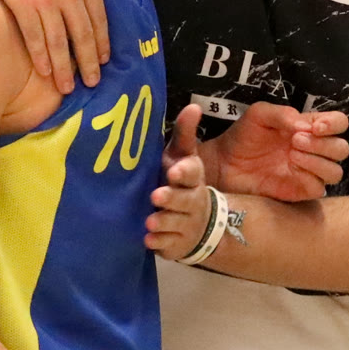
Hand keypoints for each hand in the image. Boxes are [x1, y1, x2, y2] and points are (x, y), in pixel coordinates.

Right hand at [0, 0, 107, 92]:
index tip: (104, 60)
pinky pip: (34, 36)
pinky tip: (44, 71)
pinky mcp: (20, 1)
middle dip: (88, 63)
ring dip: (65, 68)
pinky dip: (40, 56)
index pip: (99, 19)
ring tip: (68, 87)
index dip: (102, 43)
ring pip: (59, 41)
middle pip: (83, 35)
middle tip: (92, 83)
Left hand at [145, 121, 213, 259]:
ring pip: (176, 223)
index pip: (193, 173)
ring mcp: (187, 225)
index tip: (173, 172)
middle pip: (186, 200)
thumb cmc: (180, 182)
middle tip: (157, 196)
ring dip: (164, 221)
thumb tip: (193, 105)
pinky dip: (159, 242)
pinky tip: (149, 240)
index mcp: (193, 178)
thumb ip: (185, 133)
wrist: (199, 223)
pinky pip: (168, 244)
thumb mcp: (181, 157)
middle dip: (172, 198)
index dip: (184, 173)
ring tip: (150, 221)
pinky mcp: (177, 243)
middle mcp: (193, 201)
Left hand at [193, 102, 348, 201]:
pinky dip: (310, 178)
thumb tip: (306, 126)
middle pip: (341, 149)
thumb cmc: (243, 136)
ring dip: (318, 161)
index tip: (315, 127)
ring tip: (292, 155)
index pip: (339, 123)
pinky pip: (319, 188)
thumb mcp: (260, 114)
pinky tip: (290, 169)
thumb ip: (283, 114)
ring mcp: (309, 172)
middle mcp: (314, 150)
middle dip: (322, 144)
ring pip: (335, 171)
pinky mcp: (300, 191)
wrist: (224, 163)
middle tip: (295, 141)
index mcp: (309, 128)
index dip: (334, 124)